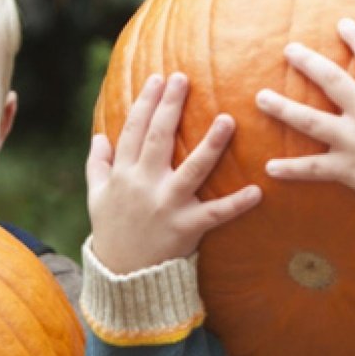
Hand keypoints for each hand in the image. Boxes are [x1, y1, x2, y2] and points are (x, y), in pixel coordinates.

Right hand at [86, 72, 261, 274]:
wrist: (123, 277)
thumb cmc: (112, 231)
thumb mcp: (97, 197)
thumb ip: (98, 165)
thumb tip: (99, 137)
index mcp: (124, 174)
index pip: (134, 129)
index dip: (147, 102)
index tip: (160, 78)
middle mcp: (144, 185)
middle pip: (158, 138)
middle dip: (171, 106)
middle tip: (185, 79)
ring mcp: (167, 206)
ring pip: (191, 170)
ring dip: (211, 144)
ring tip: (228, 119)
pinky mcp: (187, 228)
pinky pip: (215, 214)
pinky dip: (236, 204)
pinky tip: (257, 191)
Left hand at [255, 18, 354, 214]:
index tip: (341, 25)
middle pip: (331, 81)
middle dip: (308, 62)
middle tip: (288, 50)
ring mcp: (354, 142)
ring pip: (311, 121)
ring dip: (283, 108)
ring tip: (260, 97)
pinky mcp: (347, 169)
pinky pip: (313, 169)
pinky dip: (291, 169)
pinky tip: (269, 167)